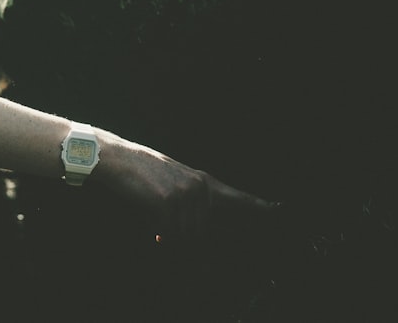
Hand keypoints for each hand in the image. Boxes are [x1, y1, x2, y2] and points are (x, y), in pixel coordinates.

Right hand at [91, 129, 278, 242]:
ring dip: (171, 238)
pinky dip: (160, 235)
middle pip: (203, 233)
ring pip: (187, 236)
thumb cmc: (141, 172)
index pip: (238, 198)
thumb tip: (197, 233)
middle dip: (185, 239)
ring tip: (157, 225)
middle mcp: (200, 188)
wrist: (117, 158)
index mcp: (204, 182)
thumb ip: (192, 202)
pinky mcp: (169, 202)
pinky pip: (169, 234)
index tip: (281, 210)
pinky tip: (152, 227)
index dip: (260, 207)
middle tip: (166, 231)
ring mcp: (186, 195)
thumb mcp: (173, 180)